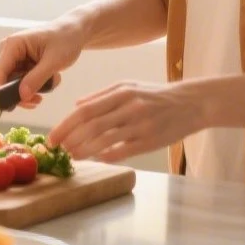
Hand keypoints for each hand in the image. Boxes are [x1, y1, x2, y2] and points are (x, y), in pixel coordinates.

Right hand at [0, 18, 85, 107]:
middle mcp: (10, 51)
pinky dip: (37, 84)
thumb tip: (21, 96)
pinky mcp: (22, 63)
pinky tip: (50, 80)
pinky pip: (24, 81)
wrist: (75, 32)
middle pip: (7, 81)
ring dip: (34, 89)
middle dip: (23, 92)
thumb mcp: (53, 61)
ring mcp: (16, 57)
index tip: (8, 108)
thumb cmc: (65, 40)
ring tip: (52, 84)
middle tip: (39, 100)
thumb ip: (36, 79)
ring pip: (16, 83)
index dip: (1, 91)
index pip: (0, 72)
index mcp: (13, 44)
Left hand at [49, 81, 207, 161]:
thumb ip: (101, 96)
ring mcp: (141, 125)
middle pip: (91, 127)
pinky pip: (123, 152)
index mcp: (121, 93)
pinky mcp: (150, 141)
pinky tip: (96, 159)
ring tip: (72, 155)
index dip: (65, 125)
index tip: (52, 137)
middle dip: (70, 139)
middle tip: (58, 149)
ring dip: (84, 151)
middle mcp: (130, 108)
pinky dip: (106, 157)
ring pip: (104, 141)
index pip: (86, 111)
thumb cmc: (156, 95)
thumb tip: (75, 106)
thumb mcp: (128, 86)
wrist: (191, 103)